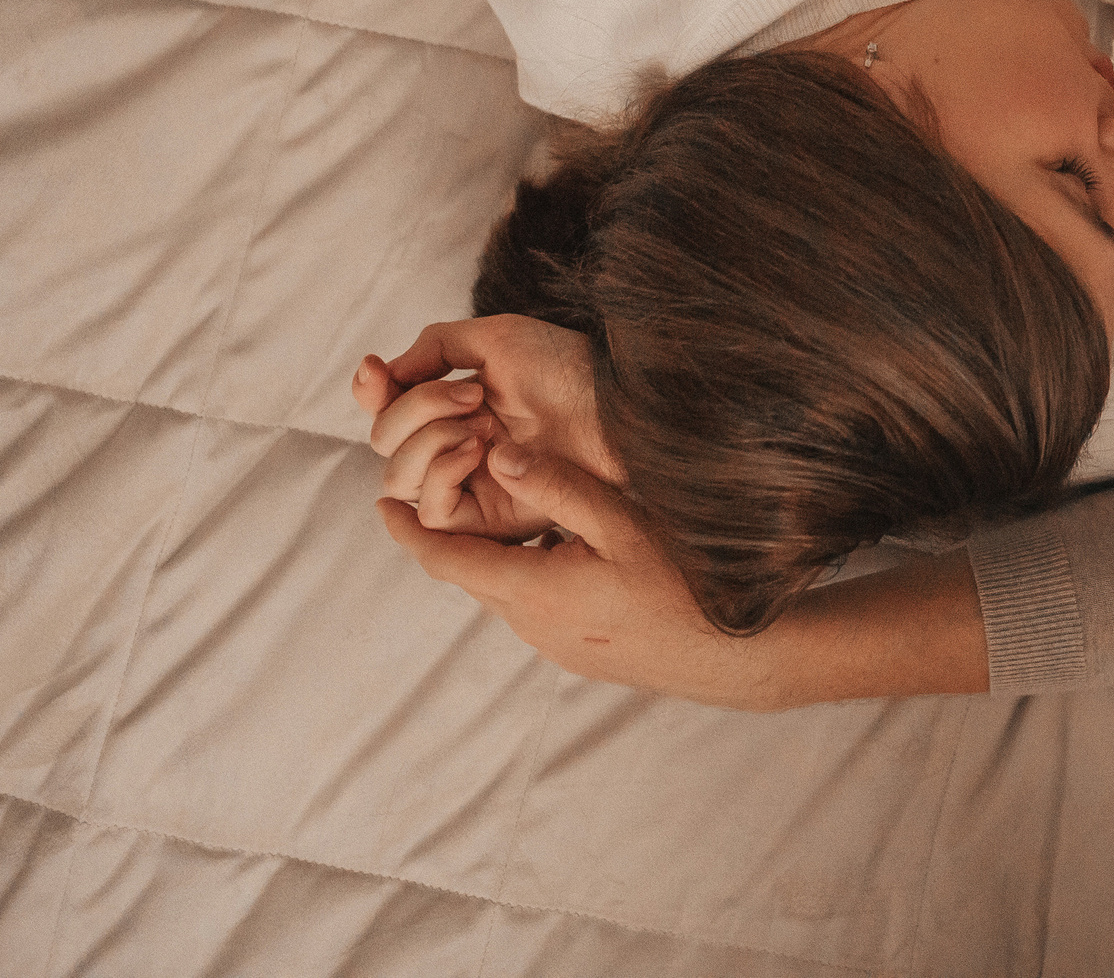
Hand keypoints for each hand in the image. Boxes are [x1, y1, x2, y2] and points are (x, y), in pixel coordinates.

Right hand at [353, 314, 617, 537]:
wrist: (614, 406)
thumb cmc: (567, 369)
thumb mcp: (496, 339)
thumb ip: (435, 347)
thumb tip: (386, 373)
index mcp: (454, 406)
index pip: (388, 408)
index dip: (371, 391)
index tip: (375, 370)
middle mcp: (455, 446)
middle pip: (384, 443)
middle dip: (413, 410)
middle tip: (472, 397)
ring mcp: (471, 486)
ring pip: (398, 478)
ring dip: (428, 440)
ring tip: (482, 422)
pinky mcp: (488, 521)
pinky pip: (433, 513)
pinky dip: (443, 474)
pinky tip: (480, 449)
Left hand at [380, 442, 990, 708]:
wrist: (732, 659)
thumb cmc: (681, 586)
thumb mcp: (623, 525)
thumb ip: (561, 488)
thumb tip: (501, 454)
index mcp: (531, 589)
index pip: (447, 558)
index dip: (410, 531)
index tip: (381, 505)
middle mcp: (531, 623)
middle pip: (473, 572)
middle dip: (455, 532)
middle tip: (451, 481)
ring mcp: (554, 643)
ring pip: (506, 588)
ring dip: (497, 554)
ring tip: (508, 509)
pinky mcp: (577, 652)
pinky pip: (535, 605)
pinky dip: (529, 573)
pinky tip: (563, 549)